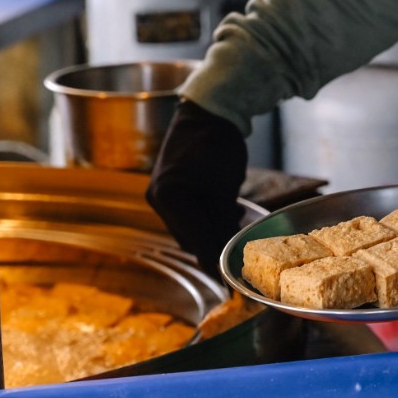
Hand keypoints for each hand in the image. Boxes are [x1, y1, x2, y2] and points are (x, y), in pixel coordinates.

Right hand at [145, 100, 247, 275]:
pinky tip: (225, 214)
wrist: (207, 111)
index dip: (214, 264)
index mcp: (168, 198)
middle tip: (238, 260)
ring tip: (234, 230)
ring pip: (189, 228)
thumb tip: (224, 255)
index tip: (229, 286)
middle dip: (213, 248)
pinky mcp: (169, 189)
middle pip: (189, 238)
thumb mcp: (224, 188)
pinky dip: (206, 219)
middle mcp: (158, 199)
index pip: (195, 241)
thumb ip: (221, 223)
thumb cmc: (217, 144)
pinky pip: (188, 214)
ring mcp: (161, 194)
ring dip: (210, 233)